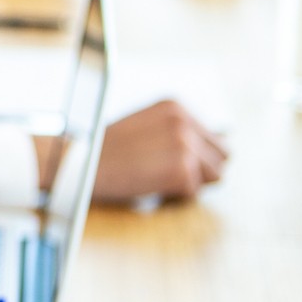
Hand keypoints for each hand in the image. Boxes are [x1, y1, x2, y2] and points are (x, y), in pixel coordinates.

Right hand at [93, 99, 227, 201]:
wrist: (78, 163)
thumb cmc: (104, 150)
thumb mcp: (143, 126)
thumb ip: (175, 131)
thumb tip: (215, 150)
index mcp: (175, 106)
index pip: (213, 138)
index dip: (196, 156)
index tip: (168, 162)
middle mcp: (184, 121)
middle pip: (222, 156)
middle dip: (202, 169)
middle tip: (168, 174)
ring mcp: (184, 144)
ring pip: (215, 176)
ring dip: (191, 182)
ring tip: (159, 178)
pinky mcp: (181, 169)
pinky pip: (193, 192)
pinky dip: (175, 196)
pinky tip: (150, 186)